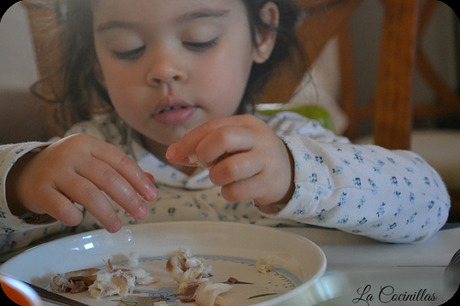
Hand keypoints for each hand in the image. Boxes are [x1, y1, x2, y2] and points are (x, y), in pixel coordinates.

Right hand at [7, 134, 157, 231]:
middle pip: (107, 177)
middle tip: (141, 215)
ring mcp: (54, 171)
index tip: (152, 196)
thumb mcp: (93, 164)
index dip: (138, 179)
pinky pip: (62, 207)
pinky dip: (74, 217)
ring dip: (107, 213)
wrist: (26, 173)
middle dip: (128, 198)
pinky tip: (79, 220)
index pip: (119, 160)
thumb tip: (151, 184)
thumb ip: (120, 172)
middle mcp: (71, 154)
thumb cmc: (69, 170)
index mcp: (88, 144)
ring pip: (88, 194)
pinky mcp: (39, 190)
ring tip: (117, 226)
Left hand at [166, 115, 294, 205]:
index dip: (188, 141)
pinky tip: (234, 189)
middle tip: (205, 164)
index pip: (212, 126)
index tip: (173, 155)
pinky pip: (238, 191)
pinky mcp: (269, 183)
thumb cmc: (252, 156)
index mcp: (246, 124)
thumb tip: (172, 154)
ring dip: (216, 177)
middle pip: (222, 138)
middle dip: (204, 153)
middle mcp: (258, 138)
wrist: (289, 172)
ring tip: (222, 177)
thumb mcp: (233, 144)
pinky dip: (228, 193)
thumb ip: (204, 146)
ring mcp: (266, 160)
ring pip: (230, 168)